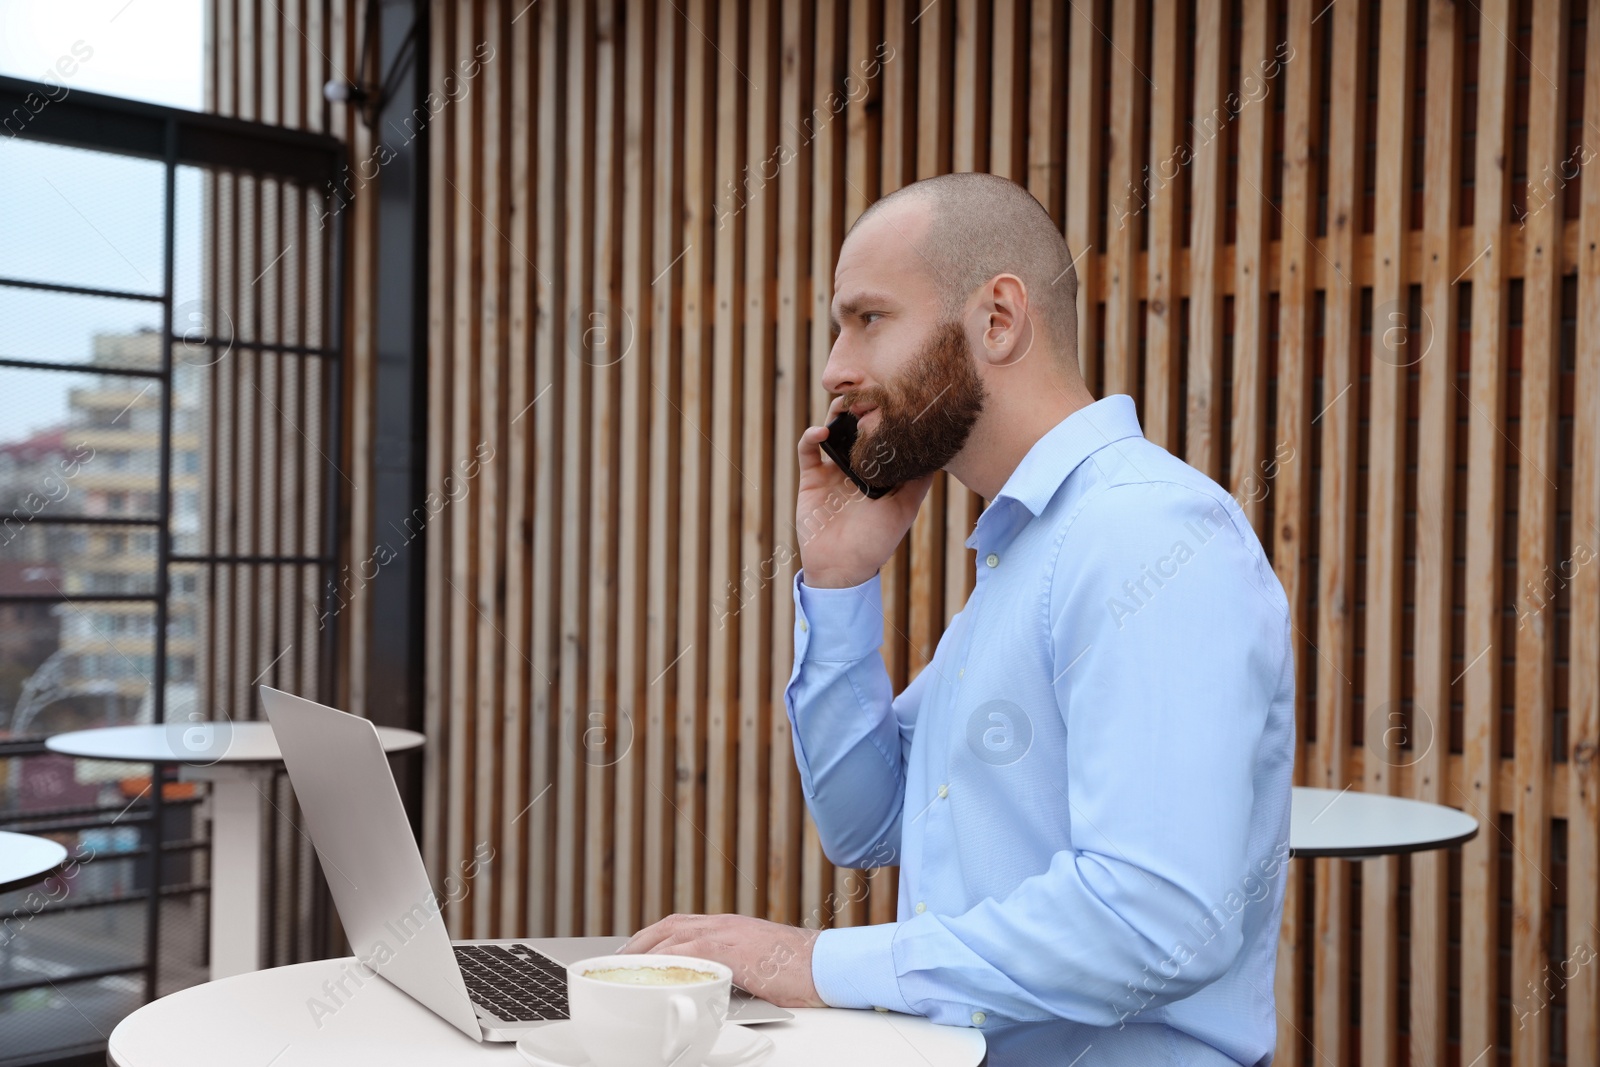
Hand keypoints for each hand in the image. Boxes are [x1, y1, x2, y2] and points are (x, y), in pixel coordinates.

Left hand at [618, 913, 825, 1008]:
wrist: (826, 964)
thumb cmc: (800, 970)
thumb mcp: (759, 965)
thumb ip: (734, 968)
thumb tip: (716, 988)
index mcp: (731, 926)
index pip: (682, 924)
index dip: (655, 935)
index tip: (637, 949)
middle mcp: (726, 925)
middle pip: (670, 925)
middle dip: (640, 941)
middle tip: (619, 959)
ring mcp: (729, 935)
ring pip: (674, 935)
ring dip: (646, 950)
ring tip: (625, 966)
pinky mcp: (733, 951)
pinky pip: (690, 951)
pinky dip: (667, 959)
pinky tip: (653, 971)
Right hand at [795, 395, 935, 588]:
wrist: (842, 567)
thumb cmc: (876, 542)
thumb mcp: (905, 510)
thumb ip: (918, 482)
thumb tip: (937, 453)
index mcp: (879, 471)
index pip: (882, 435)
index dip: (885, 415)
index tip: (893, 396)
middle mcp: (856, 466)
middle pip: (857, 427)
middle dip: (861, 408)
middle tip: (867, 393)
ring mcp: (833, 470)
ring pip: (833, 431)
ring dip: (837, 414)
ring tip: (845, 405)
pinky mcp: (811, 477)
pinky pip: (808, 450)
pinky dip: (811, 436)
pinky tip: (822, 432)